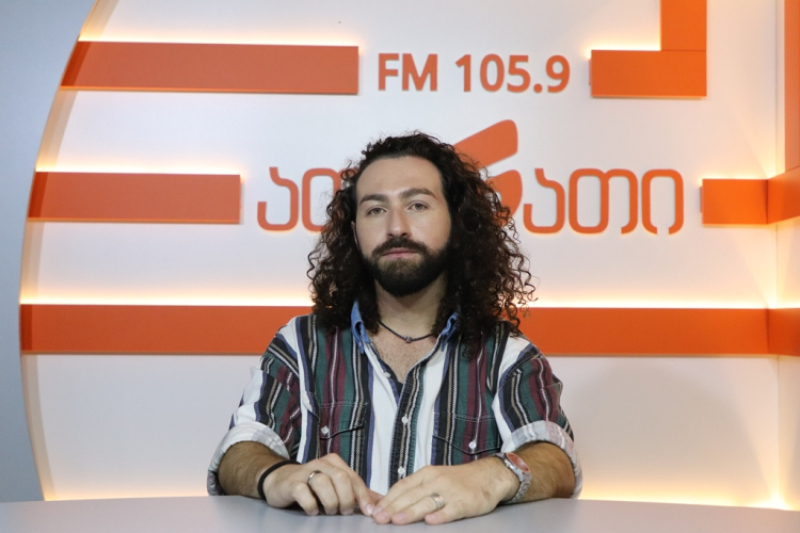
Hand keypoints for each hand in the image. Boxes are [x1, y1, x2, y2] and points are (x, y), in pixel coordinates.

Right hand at [262, 453, 380, 516]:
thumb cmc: (312, 486)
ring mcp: (305, 472)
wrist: (280, 481)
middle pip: (341, 478)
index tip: (368, 512)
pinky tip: (312, 511)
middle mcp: (321, 464)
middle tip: (344, 512)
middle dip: (346, 499)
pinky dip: (311, 505)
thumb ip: (356, 492)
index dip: (363, 496)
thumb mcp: (335, 486)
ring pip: (323, 484)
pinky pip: (304, 492)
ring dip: (330, 502)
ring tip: (328, 511)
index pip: (354, 478)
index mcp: (335, 463)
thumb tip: (380, 502)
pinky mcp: (291, 483)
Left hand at [372, 458, 516, 524]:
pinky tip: (431, 521)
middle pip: (411, 495)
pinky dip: (441, 515)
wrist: (488, 475)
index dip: (388, 499)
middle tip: (379, 519)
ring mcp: (451, 491)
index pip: (402, 486)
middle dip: (393, 508)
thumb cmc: (458, 480)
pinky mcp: (465, 502)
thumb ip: (416, 489)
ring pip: (427, 502)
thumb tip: (391, 503)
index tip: (374, 510)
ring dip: (411, 512)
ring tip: (397, 520)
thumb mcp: (435, 478)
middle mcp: (437, 481)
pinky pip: (451, 509)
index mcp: (427, 474)